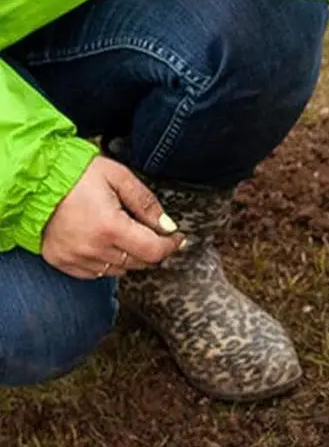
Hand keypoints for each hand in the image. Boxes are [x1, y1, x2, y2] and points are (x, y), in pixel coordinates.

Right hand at [42, 156, 184, 279]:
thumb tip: (168, 226)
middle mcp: (93, 248)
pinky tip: (104, 243)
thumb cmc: (76, 173)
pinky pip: (96, 273)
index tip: (177, 238)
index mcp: (110, 227)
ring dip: (130, 256)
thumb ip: (146, 203)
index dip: (170, 246)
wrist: (34, 178)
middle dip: (152, 249)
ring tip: (125, 234)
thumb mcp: (118, 177)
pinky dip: (106, 262)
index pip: (154, 251)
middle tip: (152, 233)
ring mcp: (76, 258)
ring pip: (120, 270)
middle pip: (139, 262)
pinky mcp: (62, 261)